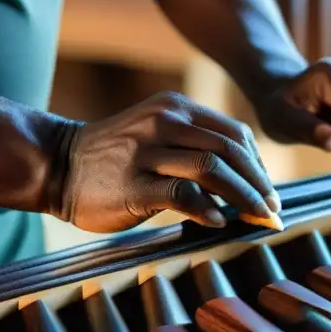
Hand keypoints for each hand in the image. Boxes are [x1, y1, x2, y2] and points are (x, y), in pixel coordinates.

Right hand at [56, 92, 280, 232]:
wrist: (58, 165)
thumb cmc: (116, 158)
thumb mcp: (158, 135)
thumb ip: (197, 147)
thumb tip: (247, 182)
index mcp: (176, 108)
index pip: (235, 134)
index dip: (259, 165)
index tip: (269, 192)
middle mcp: (164, 122)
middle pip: (230, 150)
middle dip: (258, 184)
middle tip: (272, 210)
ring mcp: (147, 152)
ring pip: (212, 168)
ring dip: (243, 197)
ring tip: (257, 218)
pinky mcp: (132, 184)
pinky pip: (181, 195)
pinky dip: (207, 209)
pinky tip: (220, 222)